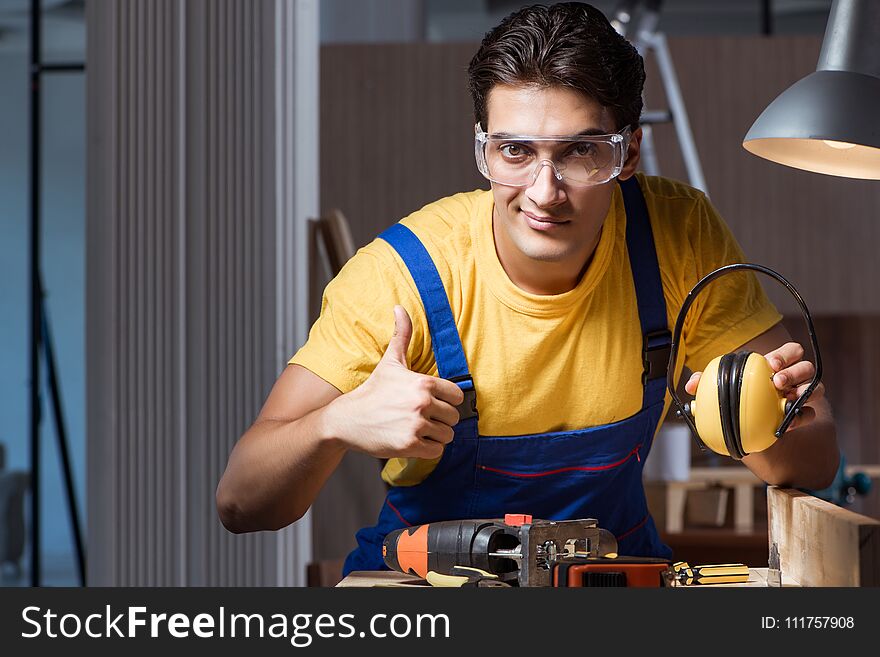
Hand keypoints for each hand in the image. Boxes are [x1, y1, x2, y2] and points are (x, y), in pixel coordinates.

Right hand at [325, 305, 464, 458]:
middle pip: (453, 418)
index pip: (457, 396)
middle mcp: (422, 403)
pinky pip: (437, 450)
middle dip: (441, 420)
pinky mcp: (409, 445)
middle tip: (421, 418)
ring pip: (447, 435)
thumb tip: (400, 307)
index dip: (447, 401)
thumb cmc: (372, 391)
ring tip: (417, 429)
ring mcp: (416, 425)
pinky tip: (413, 440)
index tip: (432, 403)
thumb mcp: (390, 361)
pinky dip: (428, 449)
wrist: (346, 419)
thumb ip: (402, 335)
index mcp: (423, 383)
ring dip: (435, 435)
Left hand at [684, 342, 824, 431]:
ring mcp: (804, 396)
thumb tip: (691, 386)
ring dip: (804, 391)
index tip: (770, 363)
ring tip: (786, 398)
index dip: (784, 355)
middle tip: (777, 381)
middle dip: (794, 371)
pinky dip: (802, 416)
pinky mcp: (808, 415)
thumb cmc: (741, 399)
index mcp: (778, 366)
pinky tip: (787, 422)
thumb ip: (707, 384)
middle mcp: (795, 378)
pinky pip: (811, 413)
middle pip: (807, 366)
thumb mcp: (724, 390)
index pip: (791, 352)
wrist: (757, 427)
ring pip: (816, 387)